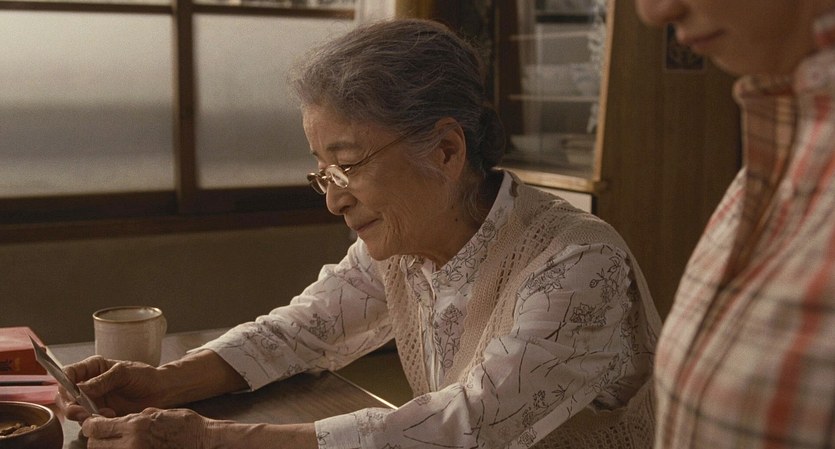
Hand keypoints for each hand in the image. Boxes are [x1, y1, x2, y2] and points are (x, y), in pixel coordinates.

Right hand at [59, 356, 166, 421]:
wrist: (160, 391)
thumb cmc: (144, 376)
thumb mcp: (124, 373)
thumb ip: (102, 380)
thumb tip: (80, 389)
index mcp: (93, 368)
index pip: (68, 373)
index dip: (64, 383)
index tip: (71, 392)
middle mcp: (89, 384)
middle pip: (65, 396)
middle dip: (70, 405)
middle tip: (80, 412)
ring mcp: (93, 400)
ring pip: (75, 411)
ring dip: (85, 415)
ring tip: (104, 413)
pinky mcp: (100, 414)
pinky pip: (89, 421)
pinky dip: (96, 421)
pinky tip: (111, 416)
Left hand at [82, 408, 318, 448]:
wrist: (204, 441)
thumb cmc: (186, 424)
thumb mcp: (157, 412)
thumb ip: (134, 418)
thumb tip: (118, 422)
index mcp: (135, 426)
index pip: (95, 427)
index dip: (91, 424)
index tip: (93, 422)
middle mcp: (132, 443)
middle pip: (95, 444)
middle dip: (97, 438)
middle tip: (105, 433)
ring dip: (107, 447)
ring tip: (119, 441)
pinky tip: (129, 446)